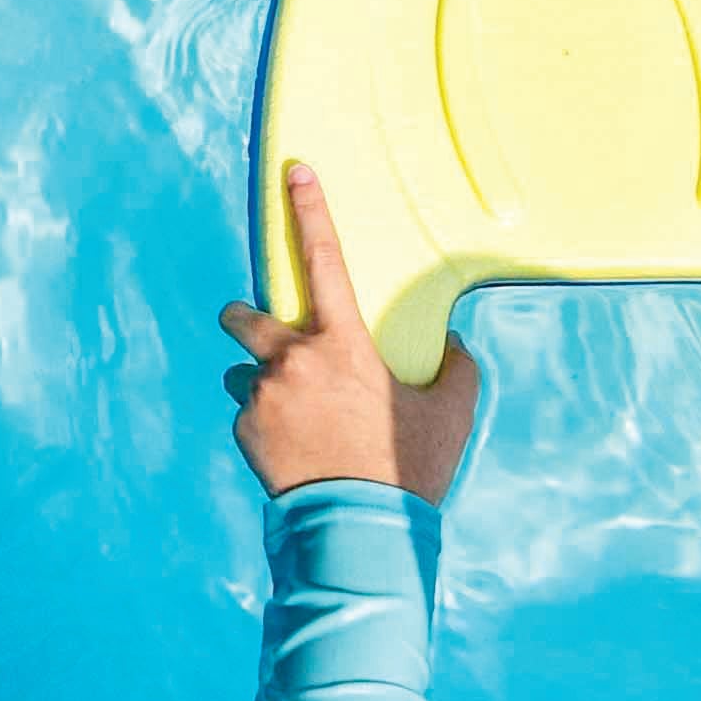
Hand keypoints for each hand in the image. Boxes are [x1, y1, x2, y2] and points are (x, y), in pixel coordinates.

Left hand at [220, 160, 480, 501]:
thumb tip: (454, 348)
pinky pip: (247, 416)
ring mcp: (261, 397)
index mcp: (342, 344)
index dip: (310, 210)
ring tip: (301, 421)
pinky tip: (296, 452)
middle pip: (244, 316)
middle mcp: (292, 361)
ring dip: (264, 385)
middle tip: (260, 333)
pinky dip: (265, 426)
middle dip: (245, 319)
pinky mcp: (243, 433)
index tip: (295, 171)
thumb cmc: (408, 468)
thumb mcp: (450, 414)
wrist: (358, 529)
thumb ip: (457, 369)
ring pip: (247, 373)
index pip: (325, 260)